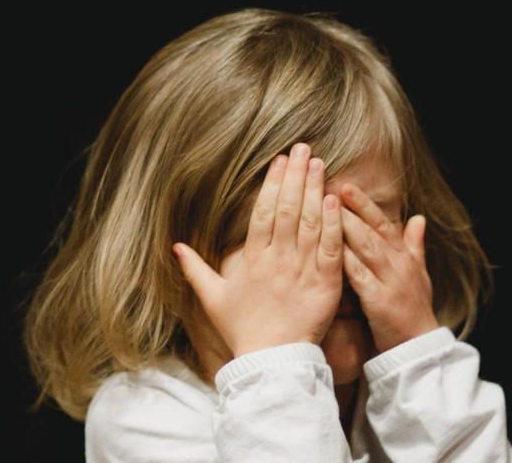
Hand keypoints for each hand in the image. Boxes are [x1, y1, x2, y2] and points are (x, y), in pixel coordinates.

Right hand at [173, 143, 344, 356]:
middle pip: (288, 209)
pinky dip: (333, 223)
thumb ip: (196, 270)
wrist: (271, 361)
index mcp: (252, 260)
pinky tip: (335, 199)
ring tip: (320, 164)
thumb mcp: (213, 299)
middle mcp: (277, 260)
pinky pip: (330, 248)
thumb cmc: (242, 330)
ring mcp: (302, 270)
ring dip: (315, 190)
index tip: (280, 161)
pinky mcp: (325, 284)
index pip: (264, 213)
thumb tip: (176, 247)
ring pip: (310, 222)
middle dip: (296, 176)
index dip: (272, 184)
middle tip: (304, 149)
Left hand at [338, 183, 438, 352]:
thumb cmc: (414, 310)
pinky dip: (345, 262)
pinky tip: (328, 249)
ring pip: (366, 247)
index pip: (381, 223)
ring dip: (345, 226)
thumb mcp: (419, 274)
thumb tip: (419, 217)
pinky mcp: (380, 300)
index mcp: (403, 256)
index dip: (363, 204)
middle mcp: (398, 263)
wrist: (419, 347)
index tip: (344, 185)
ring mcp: (390, 280)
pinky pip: (360, 276)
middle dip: (349, 208)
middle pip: (371, 229)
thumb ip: (414, 245)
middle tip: (328, 187)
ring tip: (325, 209)